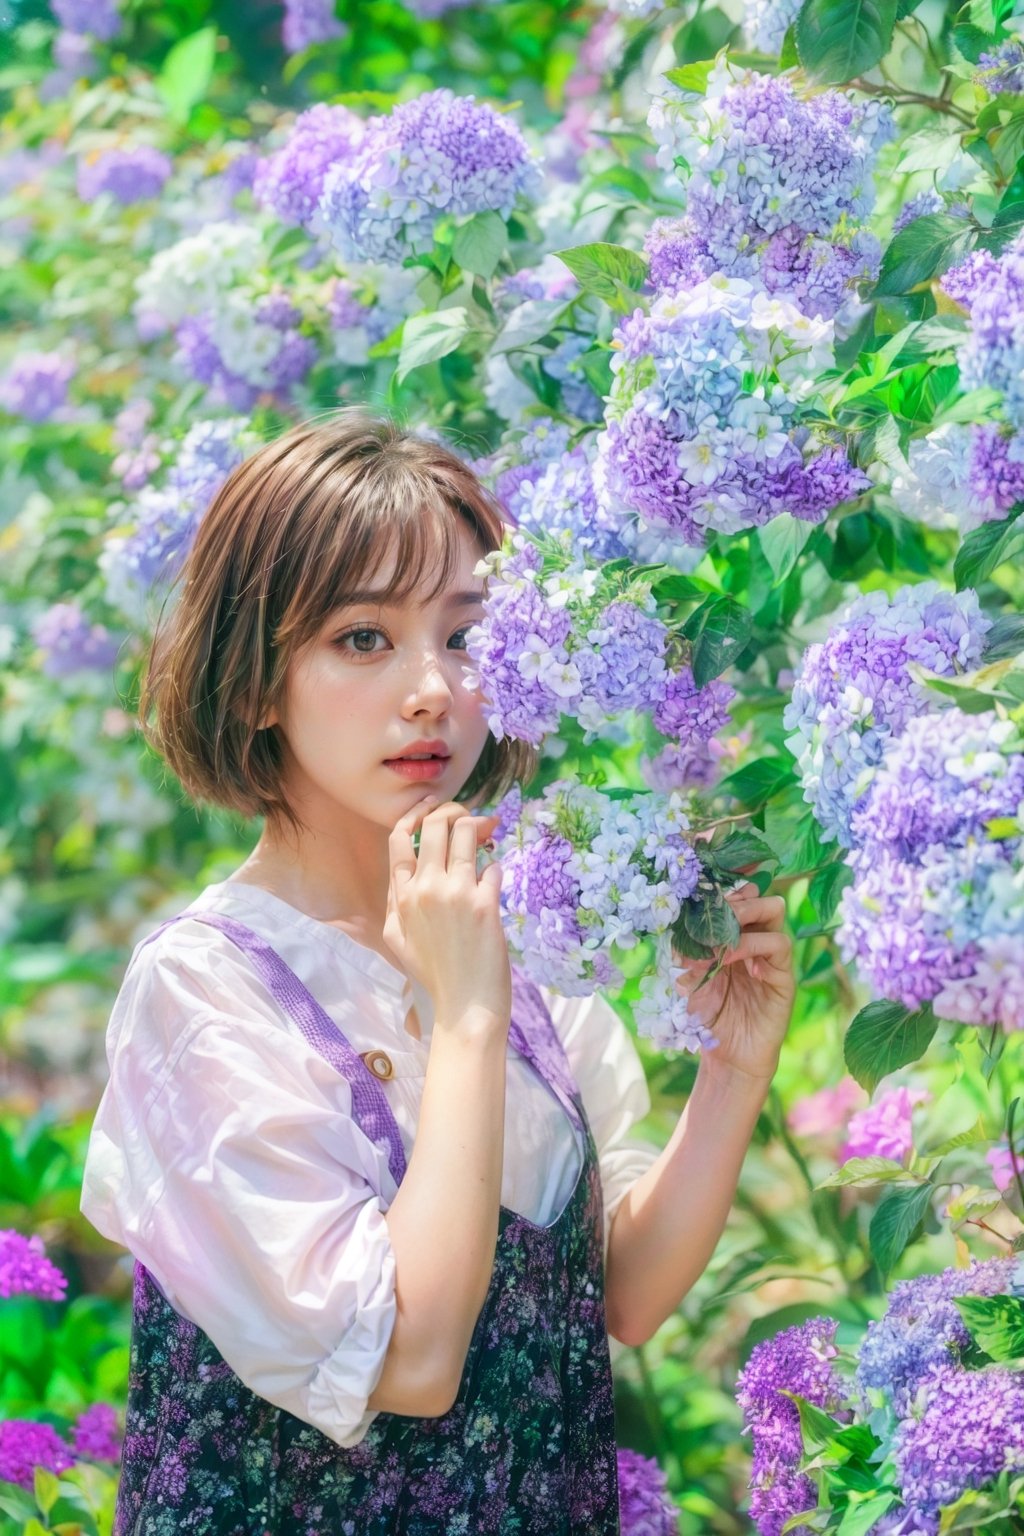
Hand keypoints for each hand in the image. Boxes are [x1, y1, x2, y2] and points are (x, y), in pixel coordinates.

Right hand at [383, 796, 510, 1037]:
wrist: (464, 1006)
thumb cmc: (434, 975)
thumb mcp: (397, 938)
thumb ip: (396, 901)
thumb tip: (406, 872)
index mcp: (400, 897)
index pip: (399, 838)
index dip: (415, 814)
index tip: (430, 806)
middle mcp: (424, 889)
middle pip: (436, 826)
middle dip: (453, 811)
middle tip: (468, 816)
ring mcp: (455, 894)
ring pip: (467, 833)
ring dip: (479, 827)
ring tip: (487, 834)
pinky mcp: (485, 904)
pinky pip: (493, 865)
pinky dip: (494, 866)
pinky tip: (493, 879)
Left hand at [672, 881, 793, 1086]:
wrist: (727, 1055)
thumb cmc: (706, 1014)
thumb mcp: (686, 976)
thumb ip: (685, 949)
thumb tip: (683, 924)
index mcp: (732, 933)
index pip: (735, 894)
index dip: (721, 888)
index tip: (698, 895)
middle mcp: (754, 937)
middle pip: (757, 893)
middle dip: (733, 898)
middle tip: (712, 917)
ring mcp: (771, 954)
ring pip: (774, 910)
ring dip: (744, 916)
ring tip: (721, 939)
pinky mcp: (784, 975)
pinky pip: (779, 946)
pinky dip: (754, 946)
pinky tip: (733, 960)